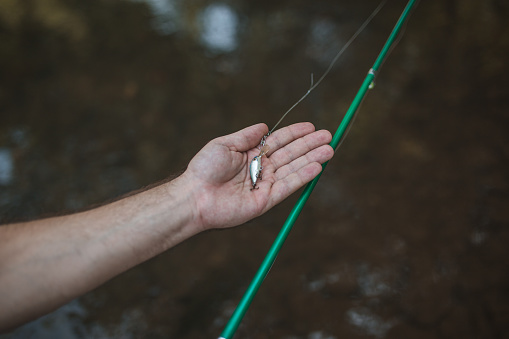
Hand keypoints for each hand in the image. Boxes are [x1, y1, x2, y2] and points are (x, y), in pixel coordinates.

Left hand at [184, 122, 333, 229]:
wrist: (195, 195)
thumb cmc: (204, 169)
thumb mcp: (225, 144)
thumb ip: (247, 136)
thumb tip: (265, 126)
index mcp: (252, 154)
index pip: (279, 141)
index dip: (296, 133)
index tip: (312, 126)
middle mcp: (261, 168)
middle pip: (291, 154)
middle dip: (310, 145)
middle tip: (328, 136)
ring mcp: (265, 184)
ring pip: (293, 169)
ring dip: (312, 159)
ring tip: (329, 150)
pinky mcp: (266, 201)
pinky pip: (288, 186)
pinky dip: (303, 177)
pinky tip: (316, 167)